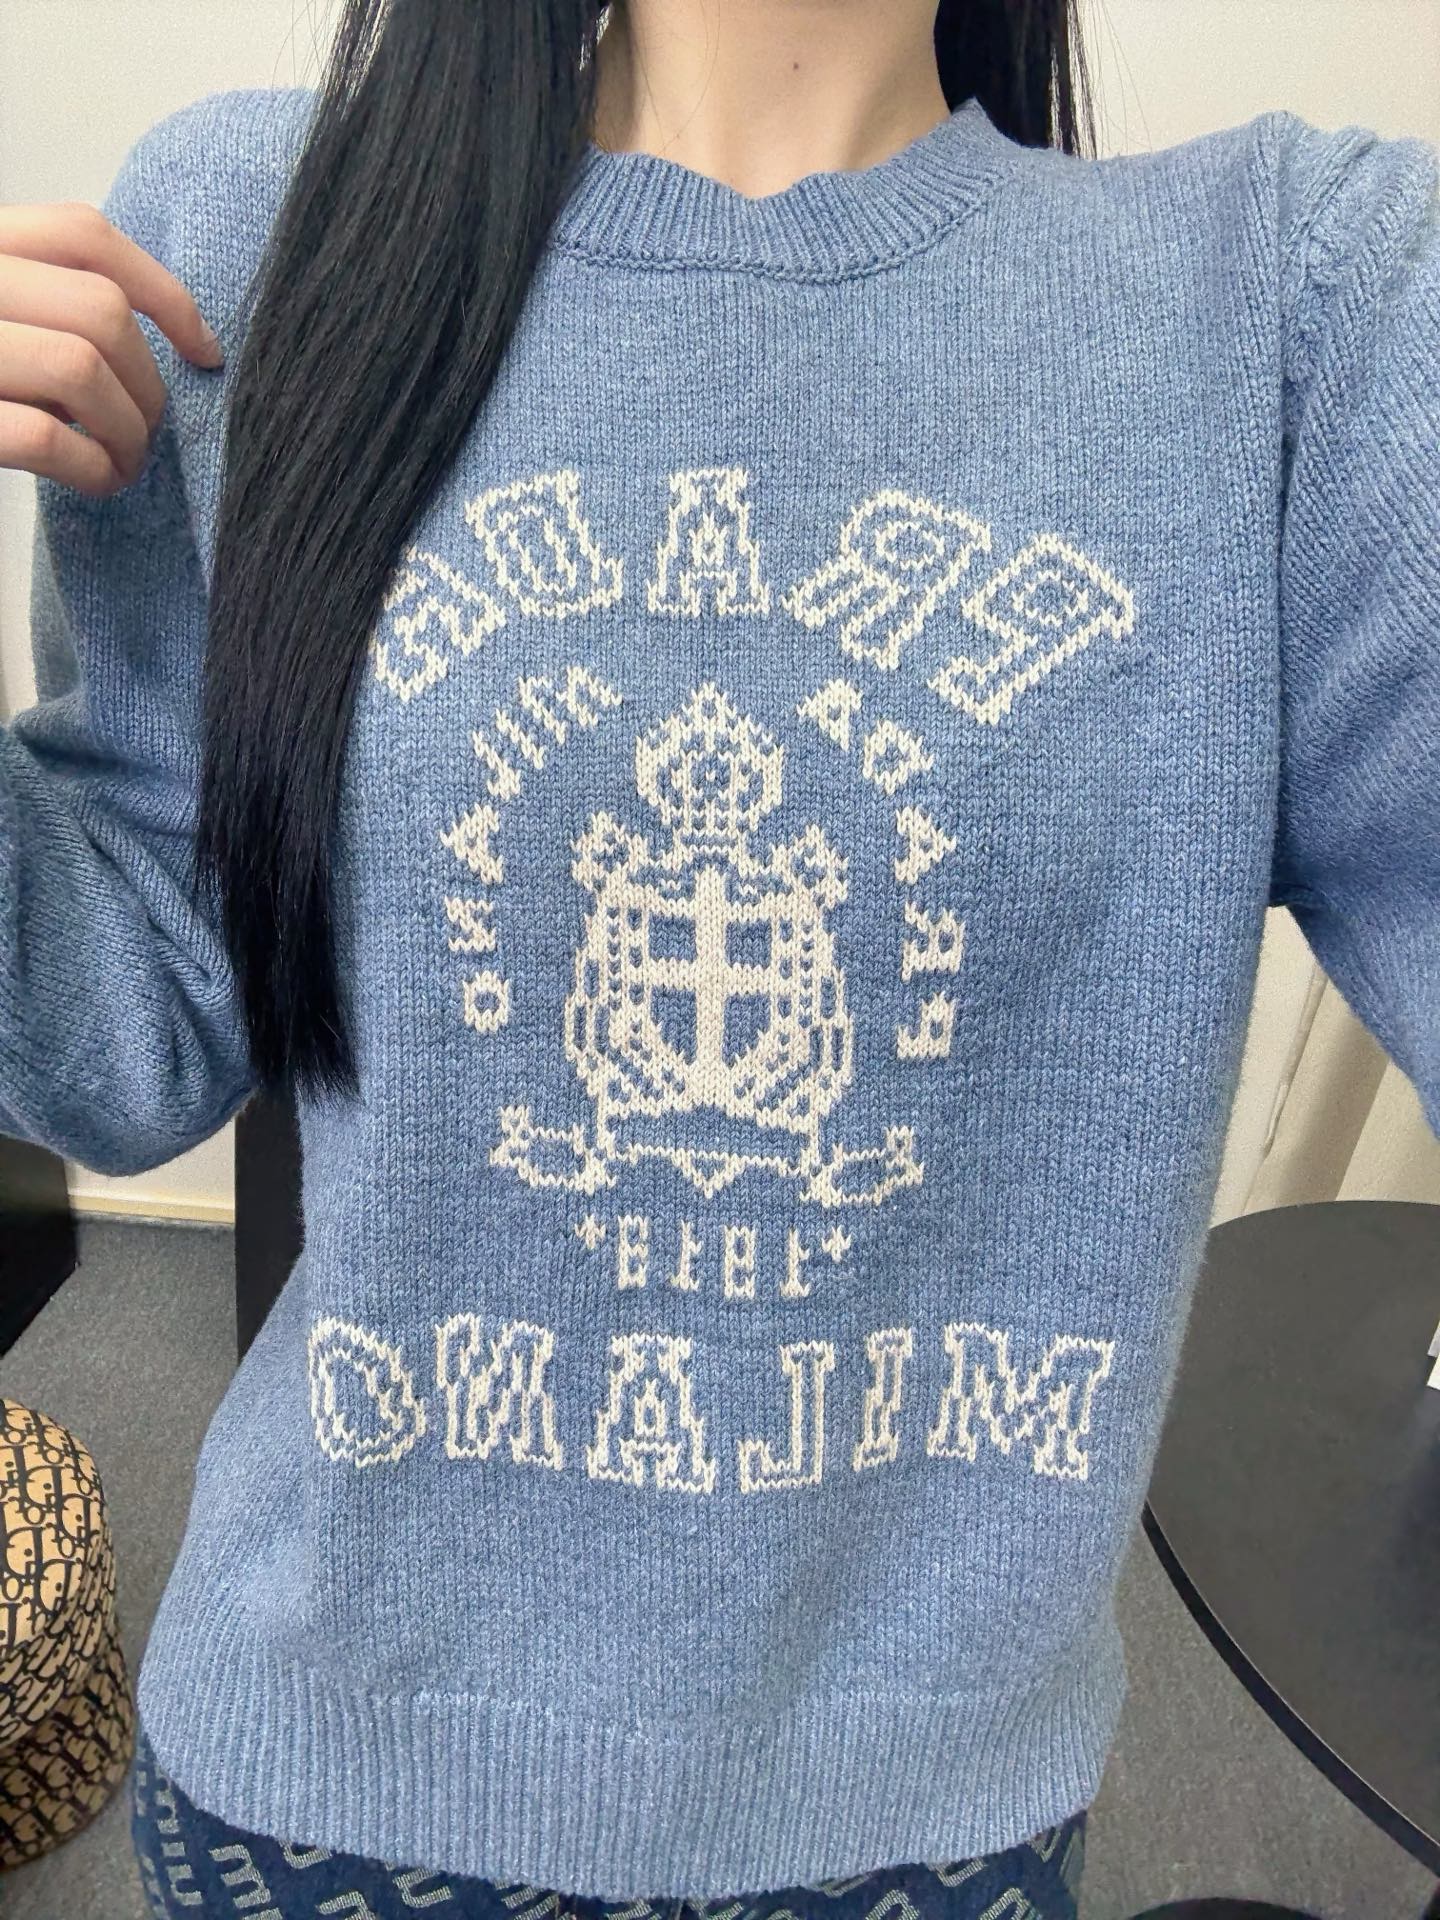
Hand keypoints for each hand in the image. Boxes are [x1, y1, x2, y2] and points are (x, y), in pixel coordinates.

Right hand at [0, 199, 224, 496]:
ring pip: (82, 368)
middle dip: (148, 382)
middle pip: (99, 310)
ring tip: (124, 462)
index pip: (83, 234)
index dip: (163, 293)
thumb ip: (37, 302)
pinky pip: (44, 437)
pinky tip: (96, 481)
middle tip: (147, 430)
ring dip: (128, 430)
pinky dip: (91, 466)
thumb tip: (147, 348)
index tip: (202, 350)